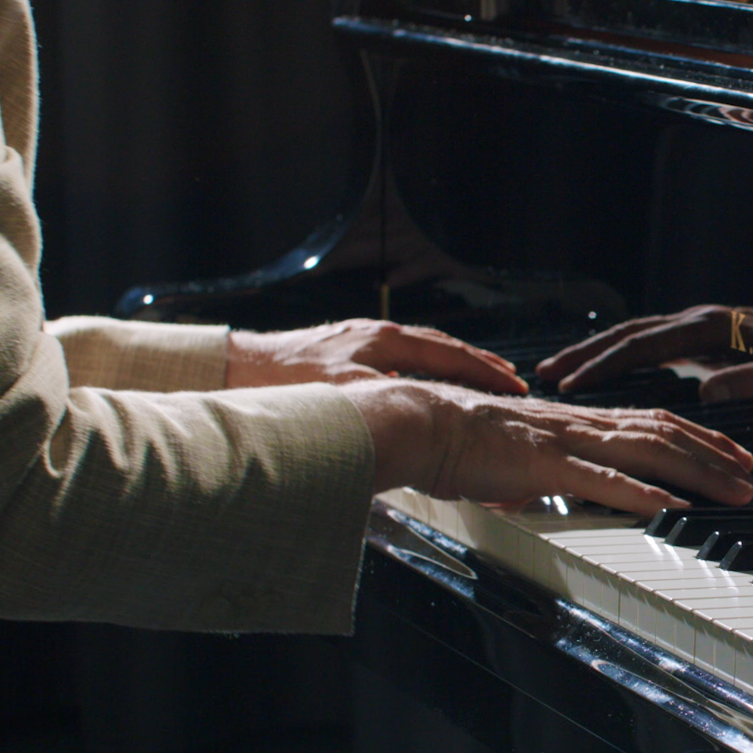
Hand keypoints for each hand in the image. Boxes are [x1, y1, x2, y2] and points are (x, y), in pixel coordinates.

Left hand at [227, 319, 525, 393]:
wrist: (239, 367)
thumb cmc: (283, 383)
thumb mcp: (342, 398)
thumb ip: (387, 405)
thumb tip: (425, 417)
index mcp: (384, 343)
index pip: (451, 356)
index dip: (486, 372)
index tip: (514, 384)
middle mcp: (377, 335)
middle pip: (443, 347)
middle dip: (480, 363)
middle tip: (510, 379)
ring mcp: (361, 339)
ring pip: (422, 348)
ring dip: (454, 362)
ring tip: (479, 376)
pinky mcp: (345, 349)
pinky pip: (400, 354)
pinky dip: (425, 365)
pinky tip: (423, 380)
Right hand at [345, 379, 752, 512]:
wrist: (416, 424)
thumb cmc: (459, 442)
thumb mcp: (521, 456)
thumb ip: (550, 469)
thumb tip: (569, 487)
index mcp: (576, 422)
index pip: (653, 422)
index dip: (699, 439)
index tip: (734, 457)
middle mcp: (579, 425)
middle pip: (665, 436)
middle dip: (717, 459)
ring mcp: (564, 443)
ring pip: (646, 452)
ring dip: (696, 474)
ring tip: (733, 493)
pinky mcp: (540, 465)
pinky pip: (596, 478)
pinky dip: (634, 491)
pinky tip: (665, 504)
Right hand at [535, 303, 752, 400]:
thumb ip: (750, 381)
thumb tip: (705, 394)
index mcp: (713, 325)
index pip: (645, 342)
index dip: (604, 362)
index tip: (571, 380)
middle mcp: (701, 322)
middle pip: (629, 334)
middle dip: (586, 353)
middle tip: (545, 374)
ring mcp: (702, 332)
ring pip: (638, 339)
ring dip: (600, 356)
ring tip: (562, 375)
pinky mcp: (708, 345)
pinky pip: (654, 350)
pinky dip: (624, 361)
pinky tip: (608, 378)